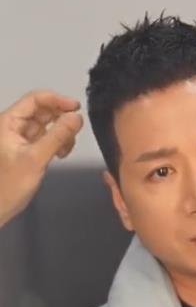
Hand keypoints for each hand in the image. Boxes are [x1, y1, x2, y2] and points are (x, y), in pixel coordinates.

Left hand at [0, 90, 83, 227]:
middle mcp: (14, 126)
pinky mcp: (28, 150)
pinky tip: (61, 154)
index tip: (76, 107)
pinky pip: (46, 138)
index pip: (35, 99)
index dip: (56, 99)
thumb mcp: (36, 159)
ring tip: (66, 148)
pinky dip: (57, 142)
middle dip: (60, 118)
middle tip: (76, 129)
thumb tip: (77, 118)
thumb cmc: (10, 185)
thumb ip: (57, 136)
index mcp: (9, 122)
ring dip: (61, 132)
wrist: (0, 207)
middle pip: (42, 110)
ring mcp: (21, 138)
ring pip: (47, 125)